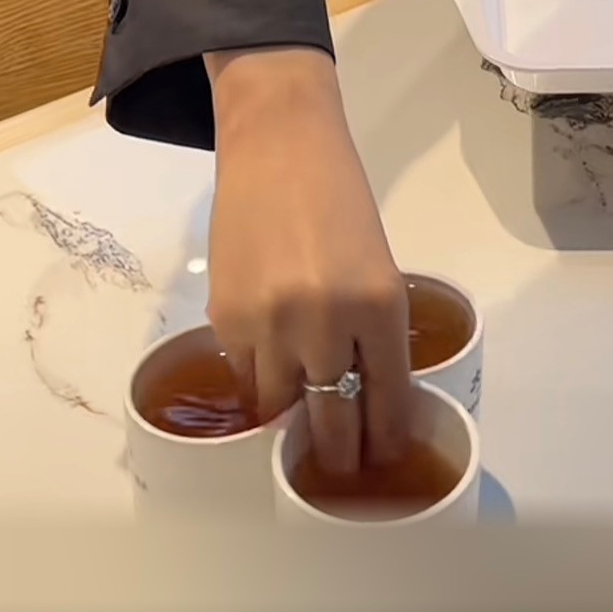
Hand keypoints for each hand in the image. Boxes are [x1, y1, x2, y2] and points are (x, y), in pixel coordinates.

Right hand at [204, 47, 410, 473]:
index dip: (384, 441)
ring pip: (279, 406)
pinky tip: (266, 359)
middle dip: (338, 454)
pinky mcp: (225, 318)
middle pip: (332, 422)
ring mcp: (270, 325)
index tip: (380, 459)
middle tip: (341, 467)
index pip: (387, 401)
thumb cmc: (339, 198)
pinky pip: (245, 373)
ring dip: (290, 413)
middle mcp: (326, 322)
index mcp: (379, 305)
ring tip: (298, 415)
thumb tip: (359, 398)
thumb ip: (370, 332)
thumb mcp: (377, 266)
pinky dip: (257, 374)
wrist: (278, 144)